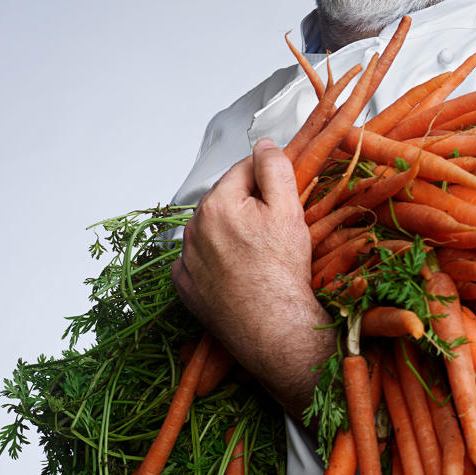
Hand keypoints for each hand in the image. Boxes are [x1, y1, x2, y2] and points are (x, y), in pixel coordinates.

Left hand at [171, 139, 335, 420]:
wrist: (275, 329)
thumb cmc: (283, 273)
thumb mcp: (289, 210)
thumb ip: (274, 168)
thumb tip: (264, 145)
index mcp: (217, 204)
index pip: (242, 170)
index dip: (267, 178)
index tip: (283, 195)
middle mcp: (194, 229)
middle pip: (225, 200)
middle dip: (247, 206)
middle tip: (275, 230)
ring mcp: (186, 260)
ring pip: (211, 230)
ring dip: (230, 232)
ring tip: (258, 254)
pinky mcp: (186, 287)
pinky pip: (197, 261)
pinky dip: (214, 260)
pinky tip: (237, 271)